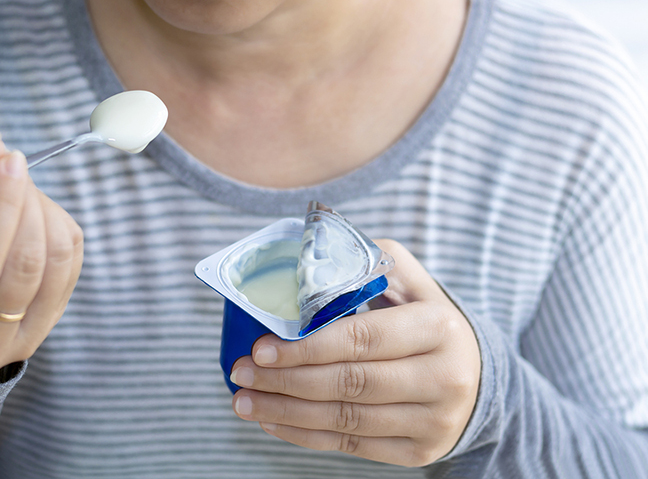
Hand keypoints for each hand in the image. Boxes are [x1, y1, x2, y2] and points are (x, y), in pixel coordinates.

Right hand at [0, 135, 83, 382]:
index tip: (7, 160)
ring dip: (43, 210)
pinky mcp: (51, 322)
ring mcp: (23, 340)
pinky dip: (57, 225)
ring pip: (55, 263)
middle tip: (9, 167)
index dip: (0, 208)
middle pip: (24, 264)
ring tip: (16, 191)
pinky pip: (70, 263)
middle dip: (24, 201)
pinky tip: (32, 215)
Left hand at [229, 240, 480, 466]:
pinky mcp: (420, 452)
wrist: (475, 375)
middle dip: (285, 380)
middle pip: (350, 383)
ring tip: (244, 400)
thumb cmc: (425, 319)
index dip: (307, 347)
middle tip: (240, 373)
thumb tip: (305, 264)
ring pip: (346, 420)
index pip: (363, 339)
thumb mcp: (409, 281)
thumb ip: (365, 264)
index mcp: (439, 327)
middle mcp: (444, 378)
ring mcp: (434, 421)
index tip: (261, 347)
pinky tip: (273, 420)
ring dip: (286, 411)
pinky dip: (305, 435)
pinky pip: (352, 446)